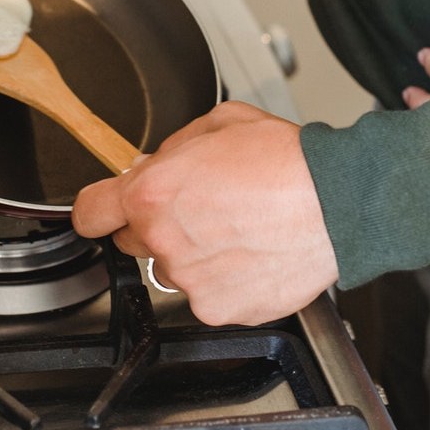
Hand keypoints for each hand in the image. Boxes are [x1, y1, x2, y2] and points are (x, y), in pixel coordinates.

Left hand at [71, 101, 338, 325]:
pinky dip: (226, 279)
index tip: (105, 212)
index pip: (90, 214)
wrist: (339, 202)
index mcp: (153, 193)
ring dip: (195, 253)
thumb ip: (173, 147)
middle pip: (134, 241)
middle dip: (158, 224)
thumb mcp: (221, 122)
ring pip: (174, 269)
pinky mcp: (220, 307)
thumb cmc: (289, 162)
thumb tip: (152, 164)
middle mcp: (164, 240)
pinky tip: (253, 251)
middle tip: (204, 207)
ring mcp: (191, 280)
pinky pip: (209, 294)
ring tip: (240, 227)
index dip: (99, 209)